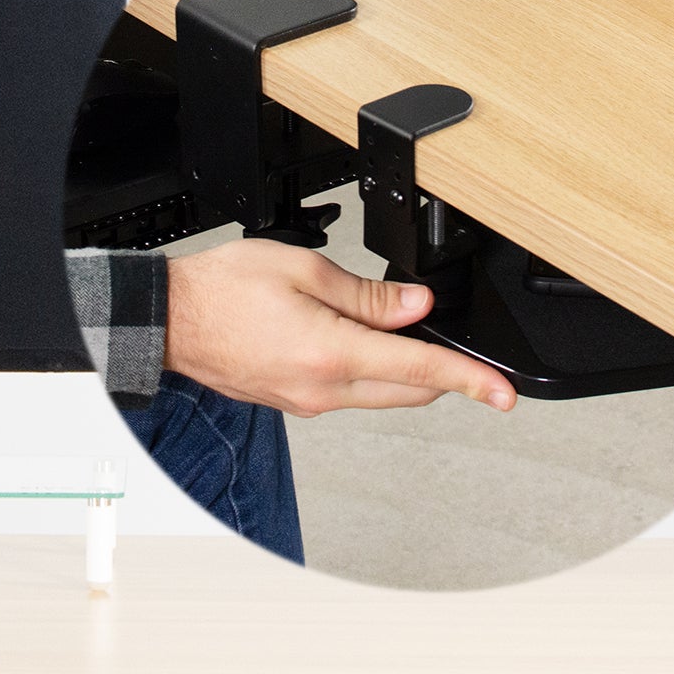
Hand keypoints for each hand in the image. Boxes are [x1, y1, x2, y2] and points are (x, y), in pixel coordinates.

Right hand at [164, 239, 517, 416]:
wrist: (169, 320)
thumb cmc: (221, 291)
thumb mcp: (305, 270)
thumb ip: (369, 296)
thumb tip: (416, 307)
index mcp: (331, 354)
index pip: (422, 371)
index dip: (472, 382)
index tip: (504, 394)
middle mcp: (322, 390)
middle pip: (408, 391)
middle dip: (441, 373)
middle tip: (457, 349)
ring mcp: (306, 402)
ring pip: (379, 394)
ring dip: (399, 369)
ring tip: (388, 329)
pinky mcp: (292, 403)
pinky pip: (347, 394)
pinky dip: (365, 372)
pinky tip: (350, 342)